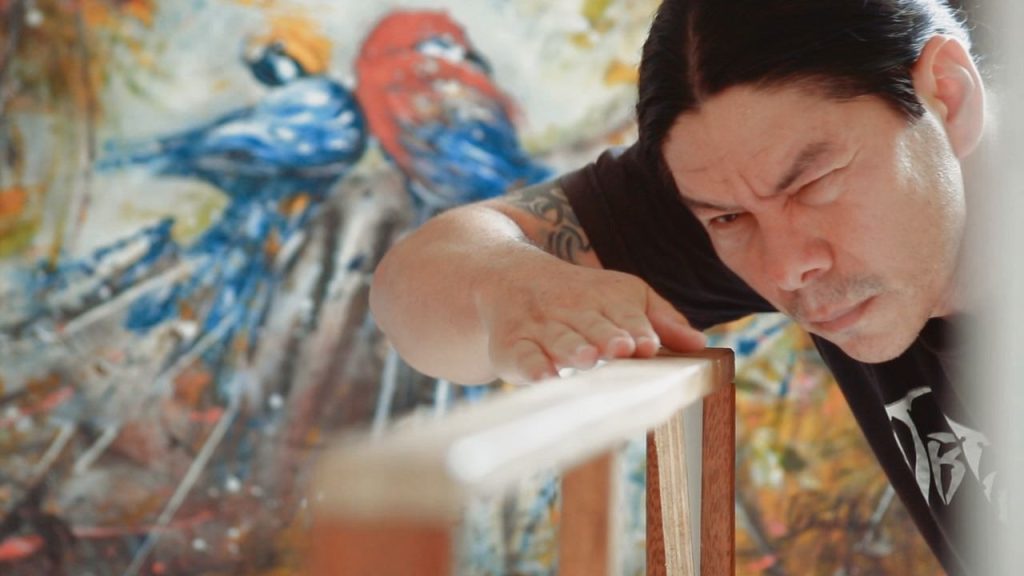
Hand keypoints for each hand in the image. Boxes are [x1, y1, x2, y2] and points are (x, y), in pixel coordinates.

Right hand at [476, 261, 705, 383]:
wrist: (510, 277)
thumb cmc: (580, 297)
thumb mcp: (623, 296)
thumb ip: (662, 320)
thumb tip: (701, 344)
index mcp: (606, 299)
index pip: (625, 315)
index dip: (636, 329)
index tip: (648, 344)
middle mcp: (574, 312)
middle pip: (593, 326)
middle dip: (607, 337)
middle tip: (620, 349)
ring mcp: (542, 328)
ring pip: (560, 339)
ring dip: (573, 348)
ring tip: (586, 358)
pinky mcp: (513, 346)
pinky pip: (523, 356)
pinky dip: (532, 366)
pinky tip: (544, 377)